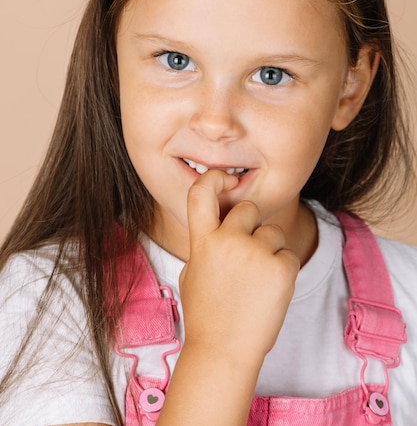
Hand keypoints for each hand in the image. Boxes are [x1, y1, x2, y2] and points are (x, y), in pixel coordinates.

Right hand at [179, 169, 299, 367]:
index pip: (201, 192)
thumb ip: (206, 243)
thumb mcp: (192, 272)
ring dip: (269, 249)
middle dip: (250, 225)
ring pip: (272, 232)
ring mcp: (255, 253)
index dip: (214, 178)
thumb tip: (221, 223)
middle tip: (247, 255)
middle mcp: (227, 240)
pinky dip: (283, 270)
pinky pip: (288, 254)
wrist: (223, 352)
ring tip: (257, 281)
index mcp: (202, 241)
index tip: (225, 180)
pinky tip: (269, 292)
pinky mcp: (281, 268)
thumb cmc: (206, 314)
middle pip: (248, 209)